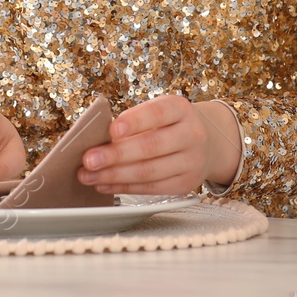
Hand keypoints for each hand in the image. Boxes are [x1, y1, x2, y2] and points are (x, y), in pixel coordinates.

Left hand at [78, 95, 241, 195]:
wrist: (209, 142)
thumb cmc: (171, 124)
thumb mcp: (159, 111)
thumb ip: (134, 121)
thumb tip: (98, 139)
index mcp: (180, 109)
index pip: (157, 113)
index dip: (134, 122)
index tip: (112, 130)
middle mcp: (191, 134)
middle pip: (150, 146)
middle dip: (115, 155)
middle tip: (88, 159)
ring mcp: (191, 161)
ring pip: (149, 172)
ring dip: (114, 175)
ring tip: (88, 175)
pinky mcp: (186, 184)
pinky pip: (151, 188)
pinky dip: (124, 187)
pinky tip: (104, 184)